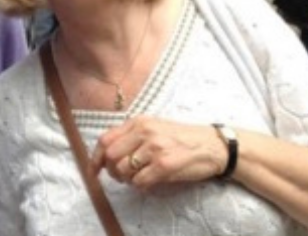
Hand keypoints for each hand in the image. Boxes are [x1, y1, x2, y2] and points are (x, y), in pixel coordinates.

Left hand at [89, 116, 228, 190]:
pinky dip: (141, 186)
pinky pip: (140, 181)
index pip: (106, 140)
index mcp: (139, 122)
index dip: (96, 158)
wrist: (213, 145)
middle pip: (111, 157)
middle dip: (113, 171)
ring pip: (124, 171)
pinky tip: (150, 182)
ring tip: (139, 178)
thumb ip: (132, 135)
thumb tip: (107, 152)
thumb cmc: (183, 138)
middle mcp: (144, 132)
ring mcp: (154, 148)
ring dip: (128, 180)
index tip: (94, 170)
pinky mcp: (165, 164)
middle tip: (123, 177)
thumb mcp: (155, 127)